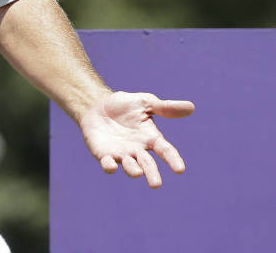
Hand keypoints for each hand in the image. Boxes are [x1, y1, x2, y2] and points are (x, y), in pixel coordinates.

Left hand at [79, 90, 194, 187]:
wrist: (97, 104)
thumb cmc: (124, 105)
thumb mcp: (145, 102)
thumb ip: (165, 107)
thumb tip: (191, 107)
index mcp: (151, 138)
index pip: (165, 150)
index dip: (173, 159)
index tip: (180, 169)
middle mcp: (138, 150)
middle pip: (147, 164)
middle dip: (152, 174)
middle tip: (155, 184)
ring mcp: (121, 153)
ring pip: (129, 166)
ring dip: (133, 170)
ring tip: (137, 173)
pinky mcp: (104, 154)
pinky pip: (107, 163)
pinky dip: (109, 166)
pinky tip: (111, 166)